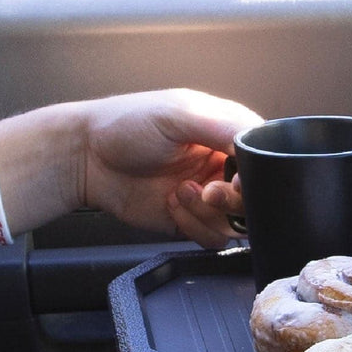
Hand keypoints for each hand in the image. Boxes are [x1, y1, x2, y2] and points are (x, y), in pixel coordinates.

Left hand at [79, 90, 261, 246]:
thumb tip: (258, 149)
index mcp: (226, 133)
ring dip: (208, 213)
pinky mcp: (191, 220)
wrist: (86, 158)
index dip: (257, 175)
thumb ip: (223, 127)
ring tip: (180, 193)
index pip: (265, 159)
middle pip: (255, 197)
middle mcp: (222, 165)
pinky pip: (212, 237)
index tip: (236, 179)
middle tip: (209, 190)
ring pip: (235, 222)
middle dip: (233, 200)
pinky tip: (171, 205)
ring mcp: (208, 195)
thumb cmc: (125, 124)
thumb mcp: (179, 113)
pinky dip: (194, 226)